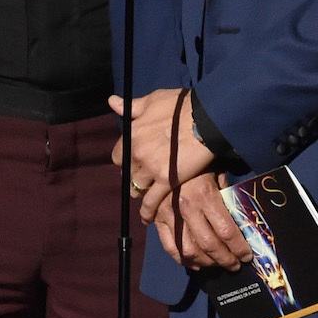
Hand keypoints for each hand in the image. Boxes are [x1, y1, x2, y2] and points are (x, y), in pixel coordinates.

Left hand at [109, 88, 214, 221]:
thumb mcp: (153, 101)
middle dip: (134, 174)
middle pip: (127, 172)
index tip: (134, 160)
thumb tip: (112, 102)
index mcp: (132, 134)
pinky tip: (147, 217)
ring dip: (141, 190)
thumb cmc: (181, 106)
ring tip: (146, 193)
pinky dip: (148, 210)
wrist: (206, 119)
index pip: (118, 155)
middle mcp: (137, 153)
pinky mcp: (167, 181)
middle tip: (142, 176)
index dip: (126, 159)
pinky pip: (151, 201)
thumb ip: (132, 107)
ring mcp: (151, 169)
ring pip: (138, 187)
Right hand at [154, 173, 252, 271]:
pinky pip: (170, 247)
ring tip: (218, 265)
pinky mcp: (158, 219)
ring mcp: (170, 215)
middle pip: (209, 244)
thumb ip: (227, 197)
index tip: (247, 256)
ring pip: (189, 251)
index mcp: (204, 195)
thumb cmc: (198, 164)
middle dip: (226, 260)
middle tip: (235, 265)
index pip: (226, 230)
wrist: (167, 156)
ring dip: (207, 263)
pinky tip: (197, 263)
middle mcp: (186, 208)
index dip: (239, 248)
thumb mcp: (217, 174)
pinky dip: (184, 260)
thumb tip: (241, 221)